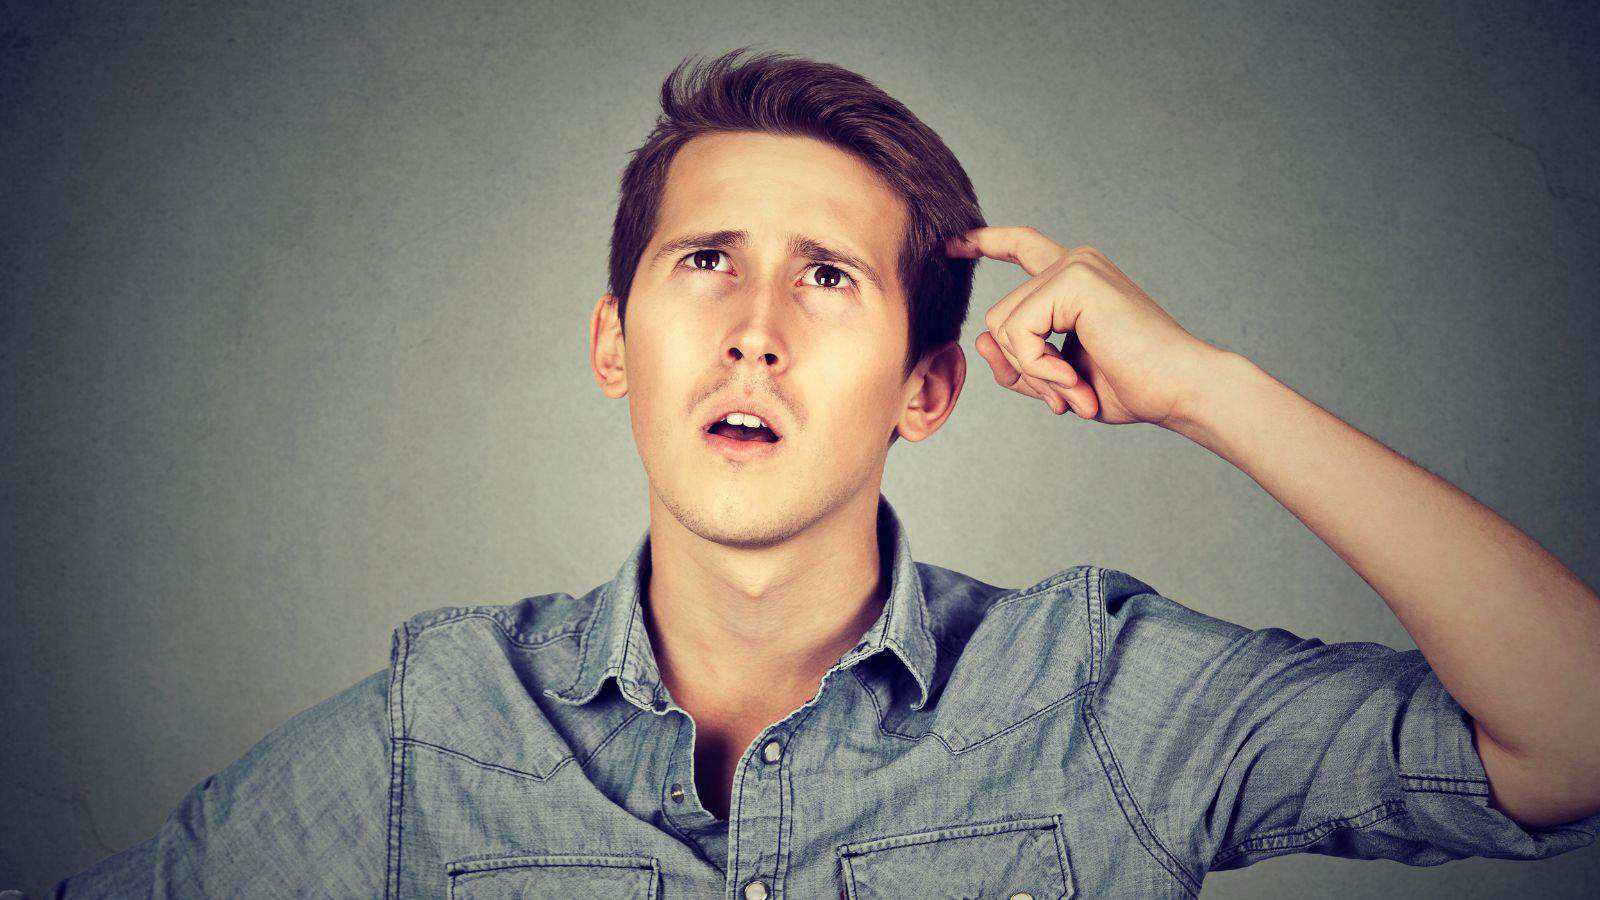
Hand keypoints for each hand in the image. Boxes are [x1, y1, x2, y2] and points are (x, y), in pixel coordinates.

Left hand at [947, 226, 1227, 428]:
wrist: (1179, 389)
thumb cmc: (1131, 386)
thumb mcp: (1057, 379)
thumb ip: (1018, 361)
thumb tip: (980, 339)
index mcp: (1075, 279)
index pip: (1022, 248)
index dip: (986, 243)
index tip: (954, 243)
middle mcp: (1074, 262)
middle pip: (999, 318)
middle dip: (1022, 370)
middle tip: (1065, 398)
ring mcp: (1075, 266)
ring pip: (1002, 327)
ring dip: (1033, 374)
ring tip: (1075, 391)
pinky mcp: (1074, 279)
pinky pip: (1018, 332)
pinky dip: (1038, 368)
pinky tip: (1073, 380)